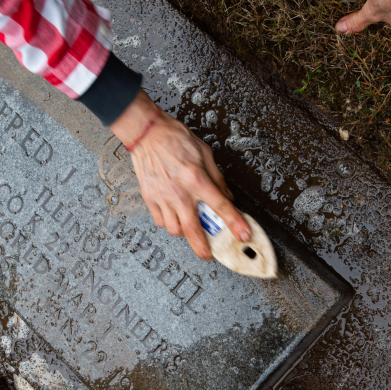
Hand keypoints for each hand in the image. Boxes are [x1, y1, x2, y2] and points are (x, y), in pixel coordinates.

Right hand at [110, 90, 250, 259]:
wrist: (147, 133)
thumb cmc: (175, 139)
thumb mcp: (205, 153)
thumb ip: (217, 178)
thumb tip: (227, 196)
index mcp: (196, 179)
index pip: (221, 206)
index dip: (235, 223)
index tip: (243, 235)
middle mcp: (180, 192)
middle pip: (193, 230)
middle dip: (203, 248)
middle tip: (209, 255)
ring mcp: (163, 197)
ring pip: (175, 229)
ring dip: (185, 233)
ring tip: (191, 227)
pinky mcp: (150, 199)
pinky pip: (160, 221)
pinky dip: (169, 223)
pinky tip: (174, 216)